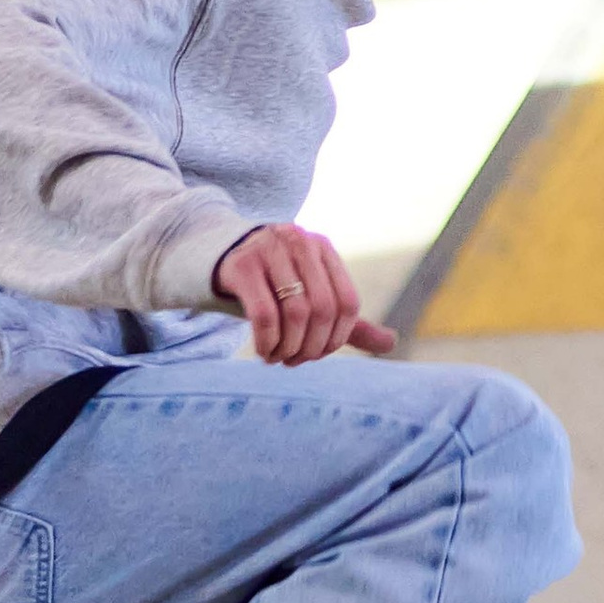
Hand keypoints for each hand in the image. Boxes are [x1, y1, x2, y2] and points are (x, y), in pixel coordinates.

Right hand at [213, 224, 397, 365]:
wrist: (213, 260)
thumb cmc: (267, 285)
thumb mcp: (308, 297)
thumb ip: (345, 319)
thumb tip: (390, 343)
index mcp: (323, 248)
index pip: (348, 303)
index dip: (337, 338)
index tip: (317, 354)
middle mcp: (299, 241)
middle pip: (324, 309)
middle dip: (313, 347)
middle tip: (296, 361)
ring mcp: (269, 249)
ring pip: (296, 313)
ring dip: (289, 348)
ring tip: (279, 358)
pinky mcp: (240, 265)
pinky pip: (265, 315)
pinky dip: (268, 343)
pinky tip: (264, 352)